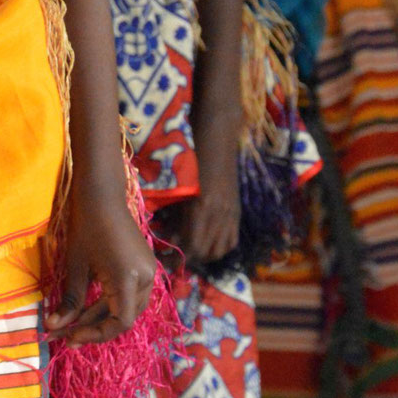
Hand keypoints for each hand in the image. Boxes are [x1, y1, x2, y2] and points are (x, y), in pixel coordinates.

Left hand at [46, 188, 156, 344]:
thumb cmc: (86, 226)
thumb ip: (69, 300)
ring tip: (72, 323)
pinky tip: (86, 307)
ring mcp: (149, 272)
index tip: (71, 338)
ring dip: (101, 317)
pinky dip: (109, 303)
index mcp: (129, 278)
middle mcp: (146, 278)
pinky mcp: (145, 267)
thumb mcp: (75, 266)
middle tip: (66, 336)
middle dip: (94, 328)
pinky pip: (129, 294)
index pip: (119, 322)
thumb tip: (53, 328)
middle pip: (124, 317)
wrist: (102, 195)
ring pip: (127, 308)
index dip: (95, 335)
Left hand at [155, 130, 240, 268]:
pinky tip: (205, 242)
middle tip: (169, 256)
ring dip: (201, 256)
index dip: (175, 258)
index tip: (161, 259)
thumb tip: (164, 237)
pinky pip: (230, 241)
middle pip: (204, 252)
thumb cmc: (189, 156)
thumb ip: (172, 214)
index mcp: (202, 208)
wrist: (216, 138)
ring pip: (219, 250)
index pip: (191, 248)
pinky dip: (218, 247)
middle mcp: (219, 215)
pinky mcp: (236, 211)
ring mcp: (231, 213)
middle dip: (185, 259)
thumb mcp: (177, 187)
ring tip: (186, 251)